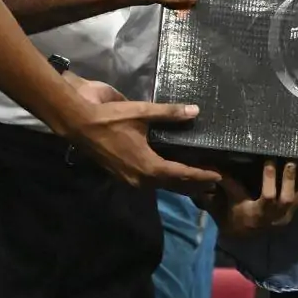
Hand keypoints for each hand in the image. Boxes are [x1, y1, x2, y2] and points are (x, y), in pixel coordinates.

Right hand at [54, 76, 222, 189]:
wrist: (79, 125)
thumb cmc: (111, 118)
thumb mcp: (142, 113)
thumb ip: (169, 114)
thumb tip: (195, 111)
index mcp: (148, 166)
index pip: (181, 175)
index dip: (201, 176)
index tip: (218, 176)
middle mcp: (141, 179)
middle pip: (173, 185)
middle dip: (194, 185)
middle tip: (214, 183)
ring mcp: (130, 180)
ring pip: (161, 186)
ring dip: (180, 185)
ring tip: (198, 182)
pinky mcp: (124, 176)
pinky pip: (150, 183)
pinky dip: (165, 181)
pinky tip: (171, 175)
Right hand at [211, 160, 297, 235]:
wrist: (247, 234)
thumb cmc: (236, 215)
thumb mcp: (230, 201)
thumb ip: (227, 183)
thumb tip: (213, 166)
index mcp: (260, 212)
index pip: (268, 196)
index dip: (270, 178)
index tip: (270, 158)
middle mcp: (278, 214)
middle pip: (288, 197)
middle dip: (292, 178)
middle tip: (295, 159)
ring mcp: (289, 212)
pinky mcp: (297, 209)